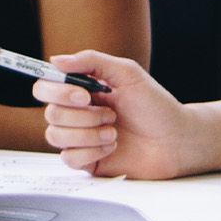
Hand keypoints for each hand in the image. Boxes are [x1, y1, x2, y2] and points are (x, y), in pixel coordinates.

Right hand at [32, 51, 218, 178]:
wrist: (176, 140)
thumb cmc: (156, 106)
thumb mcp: (127, 73)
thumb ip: (91, 61)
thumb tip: (56, 60)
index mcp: (82, 90)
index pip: (45, 87)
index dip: (56, 91)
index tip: (84, 94)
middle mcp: (77, 114)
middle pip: (50, 113)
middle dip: (82, 115)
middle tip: (110, 113)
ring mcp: (80, 138)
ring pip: (56, 136)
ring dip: (89, 133)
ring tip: (114, 131)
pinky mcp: (86, 161)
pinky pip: (69, 158)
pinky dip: (91, 151)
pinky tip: (112, 147)